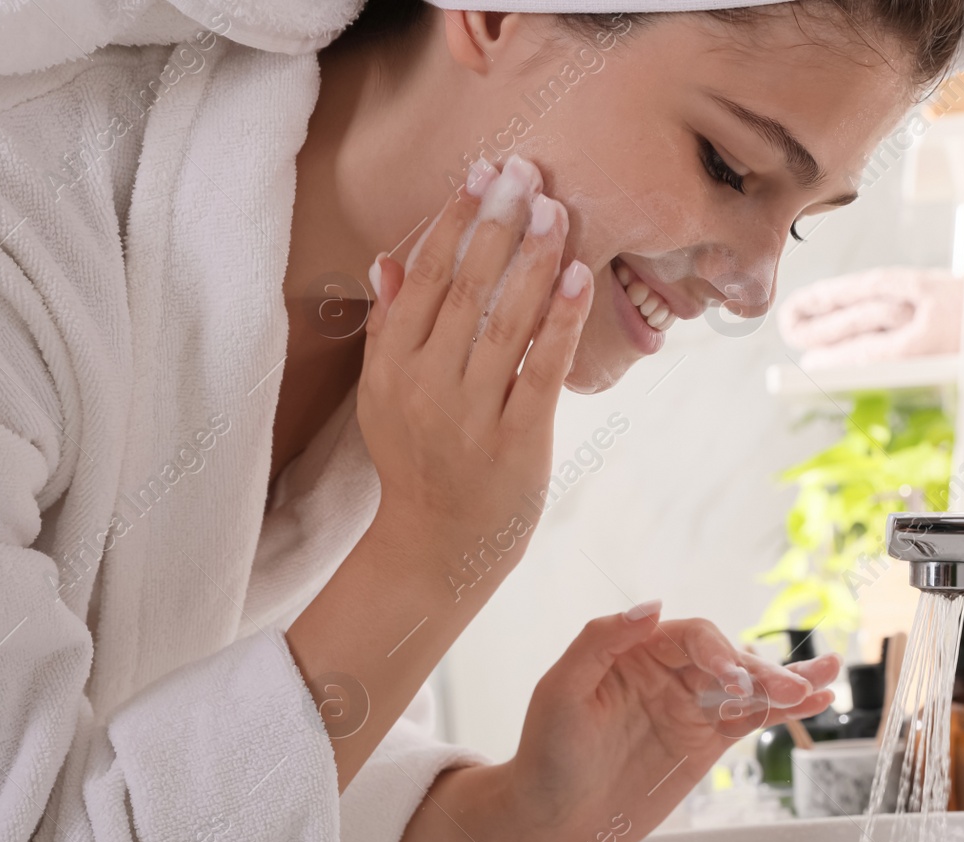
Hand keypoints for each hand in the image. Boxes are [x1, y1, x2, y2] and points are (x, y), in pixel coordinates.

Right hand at [359, 155, 591, 568]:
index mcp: (392, 368)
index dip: (453, 221)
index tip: (481, 174)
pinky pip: (543, 371)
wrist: (437, 546)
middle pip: (465, 290)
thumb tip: (386, 260)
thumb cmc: (417, 461)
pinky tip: (578, 278)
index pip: (423, 279)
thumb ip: (388, 329)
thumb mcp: (384, 396)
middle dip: (498, 225)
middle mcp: (427, 386)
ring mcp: (473, 415)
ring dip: (534, 261)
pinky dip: (561, 322)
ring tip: (557, 210)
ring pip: (505, 322)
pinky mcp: (518, 442)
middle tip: (526, 173)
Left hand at [392, 602, 838, 841]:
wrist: (548, 822)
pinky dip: (782, 711)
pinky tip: (815, 701)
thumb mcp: (560, 690)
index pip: (690, 636)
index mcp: (633, 652)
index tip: (731, 679)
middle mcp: (665, 675)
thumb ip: (601, 640)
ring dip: (786, 682)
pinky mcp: (702, 744)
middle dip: (762, 672)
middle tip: (788, 690)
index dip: (718, 651)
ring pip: (747, 687)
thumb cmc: (544, 755)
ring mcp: (688, 709)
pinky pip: (749, 720)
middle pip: (728, 659)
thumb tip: (653, 605)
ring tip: (827, 677)